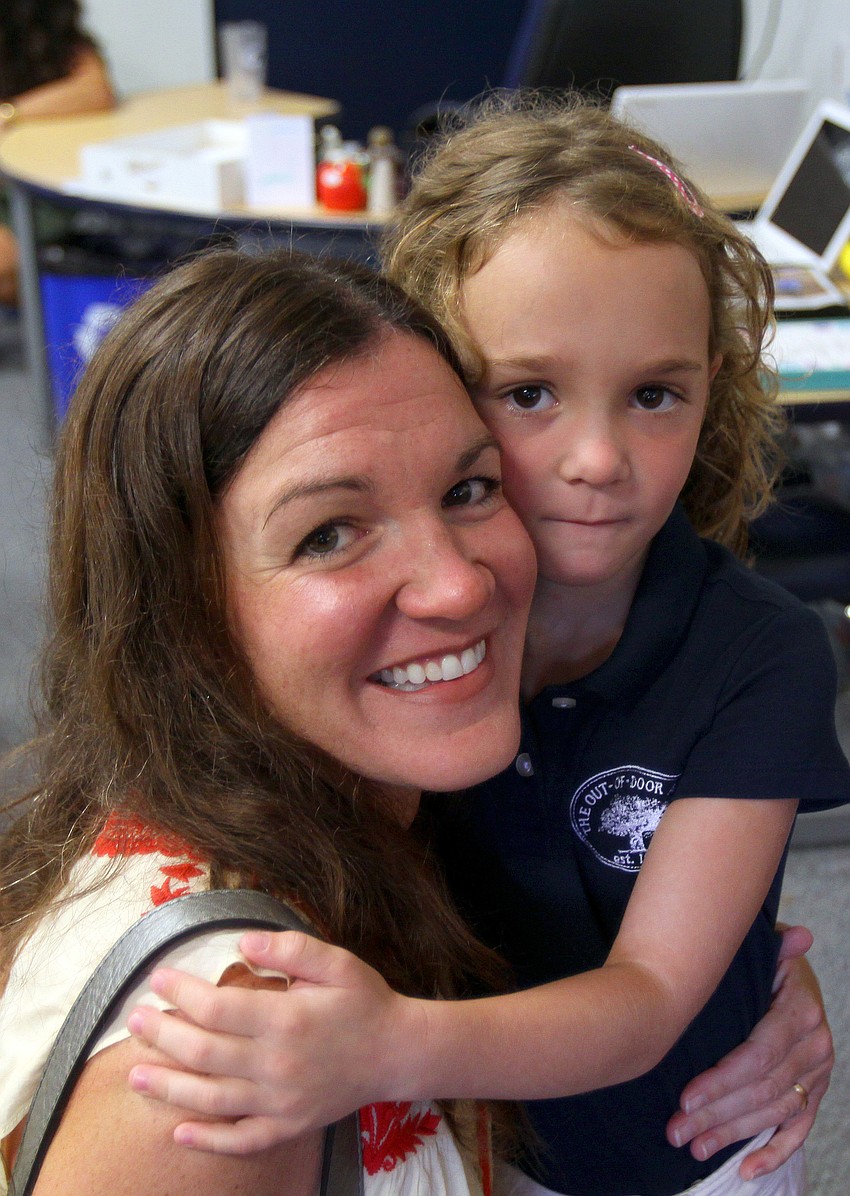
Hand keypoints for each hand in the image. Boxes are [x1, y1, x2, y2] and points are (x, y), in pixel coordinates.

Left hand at [126, 930, 424, 1152]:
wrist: (397, 1052)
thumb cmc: (364, 1000)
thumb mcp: (334, 962)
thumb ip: (289, 948)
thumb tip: (242, 943)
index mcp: (287, 1020)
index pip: (218, 1008)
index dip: (182, 993)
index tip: (158, 979)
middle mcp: (278, 1065)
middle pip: (205, 1054)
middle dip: (163, 1035)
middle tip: (135, 1019)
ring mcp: (281, 1102)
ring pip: (212, 1100)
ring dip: (169, 1087)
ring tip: (135, 1073)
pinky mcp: (288, 1126)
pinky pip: (241, 1141)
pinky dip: (208, 1141)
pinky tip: (179, 1132)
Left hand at [666, 925, 831, 1179]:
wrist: (785, 974)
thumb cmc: (761, 961)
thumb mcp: (762, 950)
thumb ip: (772, 948)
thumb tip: (799, 936)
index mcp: (801, 1010)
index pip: (759, 1057)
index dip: (722, 1080)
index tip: (685, 1097)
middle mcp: (816, 1046)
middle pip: (761, 1090)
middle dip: (716, 1114)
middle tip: (676, 1130)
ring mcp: (818, 1073)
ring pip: (773, 1112)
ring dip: (732, 1134)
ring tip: (692, 1145)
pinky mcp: (813, 1092)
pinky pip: (798, 1129)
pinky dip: (774, 1153)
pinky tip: (746, 1169)